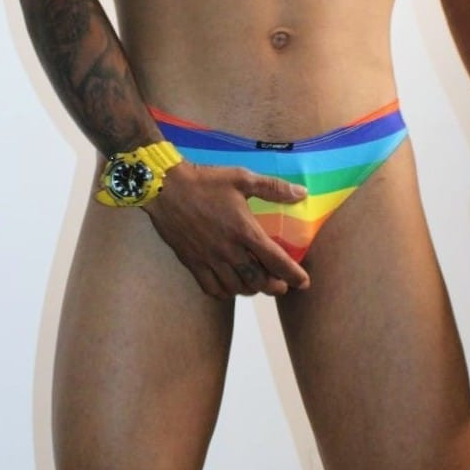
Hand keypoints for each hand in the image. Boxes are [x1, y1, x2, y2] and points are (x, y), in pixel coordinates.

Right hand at [144, 161, 310, 298]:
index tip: (303, 283)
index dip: (293, 275)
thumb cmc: (207, 181)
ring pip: (236, 288)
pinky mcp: (193, 263)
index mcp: (245, 230)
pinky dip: (225, 292)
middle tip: (280, 286)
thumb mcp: (242, 178)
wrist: (167, 188)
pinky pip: (212, 289)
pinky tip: (229, 286)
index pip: (276, 261)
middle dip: (273, 287)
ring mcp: (209, 259)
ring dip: (250, 289)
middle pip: (257, 280)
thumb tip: (302, 193)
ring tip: (256, 284)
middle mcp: (229, 250)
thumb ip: (273, 188)